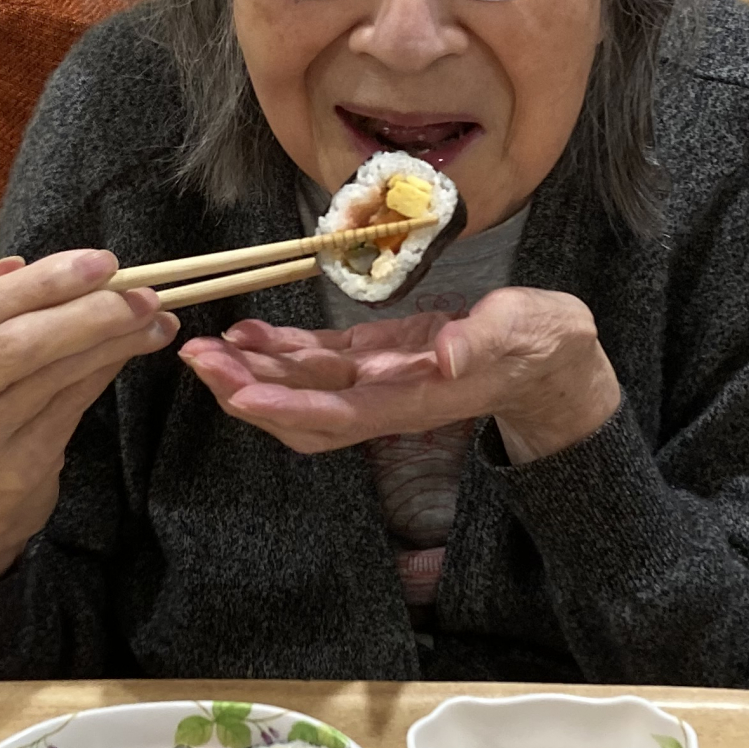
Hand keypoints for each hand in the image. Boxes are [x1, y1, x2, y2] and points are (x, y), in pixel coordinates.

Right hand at [0, 252, 177, 582]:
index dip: (39, 283)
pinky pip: (71, 405)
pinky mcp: (16, 470)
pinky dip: (106, 368)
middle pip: (14, 345)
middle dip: (85, 310)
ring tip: (152, 315)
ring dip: (111, 338)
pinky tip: (134, 347)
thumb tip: (15, 265)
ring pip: (52, 375)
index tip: (97, 263)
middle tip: (138, 290)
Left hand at [179, 287, 620, 465]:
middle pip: (303, 409)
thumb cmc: (542, 342)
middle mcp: (387, 398)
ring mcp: (378, 380)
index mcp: (416, 398)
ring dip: (249, 370)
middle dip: (247, 391)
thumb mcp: (524, 333)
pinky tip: (245, 333)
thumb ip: (485, 343)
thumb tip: (449, 355)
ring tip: (203, 348)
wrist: (550, 354)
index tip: (240, 394)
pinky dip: (278, 348)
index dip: (287, 406)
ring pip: (301, 385)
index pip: (340, 414)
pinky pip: (316, 360)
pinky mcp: (376, 357)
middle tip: (197, 362)